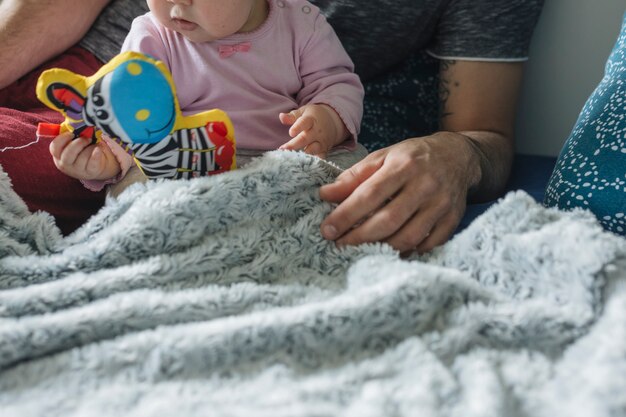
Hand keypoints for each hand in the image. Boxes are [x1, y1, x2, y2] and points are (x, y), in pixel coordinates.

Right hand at [49, 132, 120, 180]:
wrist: (97, 164)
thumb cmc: (83, 150)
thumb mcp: (74, 142)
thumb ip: (70, 134)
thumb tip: (72, 121)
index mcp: (58, 155)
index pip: (54, 148)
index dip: (62, 139)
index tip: (71, 133)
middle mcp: (65, 165)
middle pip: (67, 154)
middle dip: (78, 143)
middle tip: (87, 138)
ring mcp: (77, 170)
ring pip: (82, 158)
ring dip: (90, 148)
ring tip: (94, 145)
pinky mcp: (90, 172)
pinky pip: (92, 163)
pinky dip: (96, 155)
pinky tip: (98, 149)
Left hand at [279, 104, 347, 158]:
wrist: (333, 121)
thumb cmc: (314, 116)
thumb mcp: (304, 112)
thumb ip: (292, 116)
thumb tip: (281, 117)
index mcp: (311, 119)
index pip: (304, 123)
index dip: (298, 128)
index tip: (291, 133)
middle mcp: (317, 131)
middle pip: (305, 139)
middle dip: (294, 145)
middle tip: (283, 150)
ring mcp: (322, 141)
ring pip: (312, 149)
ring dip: (302, 155)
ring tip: (291, 159)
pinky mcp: (324, 150)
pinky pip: (320, 158)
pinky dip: (312, 162)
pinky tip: (302, 166)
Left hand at [319, 133, 480, 253]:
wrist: (458, 156)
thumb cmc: (413, 157)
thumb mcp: (382, 157)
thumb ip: (354, 176)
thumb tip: (325, 195)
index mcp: (404, 165)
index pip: (370, 195)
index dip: (346, 215)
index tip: (328, 230)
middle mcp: (425, 185)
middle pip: (388, 220)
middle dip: (359, 237)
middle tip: (339, 245)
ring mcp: (441, 205)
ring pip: (408, 237)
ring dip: (380, 248)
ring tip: (360, 250)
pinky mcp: (453, 220)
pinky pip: (428, 244)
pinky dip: (407, 252)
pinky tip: (390, 250)